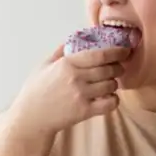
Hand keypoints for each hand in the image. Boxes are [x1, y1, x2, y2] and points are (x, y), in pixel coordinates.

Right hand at [9, 45, 130, 134]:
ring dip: (114, 83)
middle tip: (118, 68)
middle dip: (118, 67)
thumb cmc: (36, 90)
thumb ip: (61, 51)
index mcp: (67, 63)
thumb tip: (75, 38)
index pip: (100, 54)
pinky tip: (108, 98)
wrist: (31, 117)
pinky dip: (114, 100)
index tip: (124, 50)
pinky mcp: (85, 111)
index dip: (117, 51)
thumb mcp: (44, 65)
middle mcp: (76, 78)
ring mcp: (81, 95)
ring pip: (111, 85)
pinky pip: (110, 103)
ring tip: (109, 83)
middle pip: (109, 69)